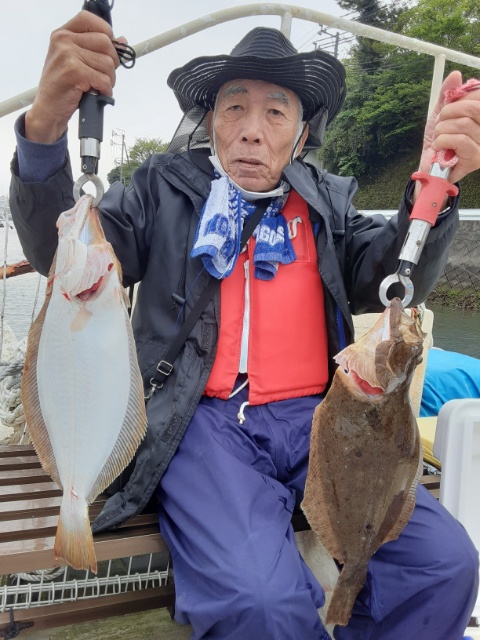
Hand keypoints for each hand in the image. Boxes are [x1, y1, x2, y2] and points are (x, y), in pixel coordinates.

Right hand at [25, 11, 122, 143]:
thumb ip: (97, 49)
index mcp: (63, 34)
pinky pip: (104, 79)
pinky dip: (105, 91)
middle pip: (105, 42)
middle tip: (103, 76)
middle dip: (112, 63)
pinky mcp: (74, 72)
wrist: (48, 110)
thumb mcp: (77, 62)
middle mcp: (64, 40)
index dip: (106, 34)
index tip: (106, 51)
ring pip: (108, 63)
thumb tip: (122, 41)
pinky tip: (96, 94)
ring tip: (97, 86)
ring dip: (109, 80)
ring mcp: (68, 55)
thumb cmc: (64, 87)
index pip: (91, 20)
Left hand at [420, 70, 479, 183]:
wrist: (429, 166)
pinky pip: (460, 140)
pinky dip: (442, 141)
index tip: (449, 107)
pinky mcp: (476, 159)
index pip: (479, 96)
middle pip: (473, 108)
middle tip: (440, 122)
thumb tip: (455, 75)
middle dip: (449, 112)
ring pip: (463, 124)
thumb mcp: (442, 113)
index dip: (461, 98)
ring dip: (442, 129)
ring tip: (439, 138)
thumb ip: (448, 94)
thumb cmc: (439, 140)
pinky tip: (439, 148)